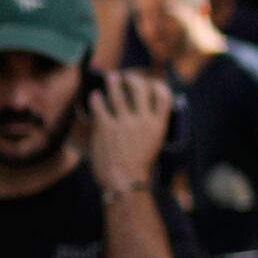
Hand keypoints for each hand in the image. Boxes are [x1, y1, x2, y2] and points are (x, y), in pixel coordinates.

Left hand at [88, 66, 174, 193]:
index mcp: (158, 125)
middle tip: (127, 77)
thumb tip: (144, 114)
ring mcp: (124, 123)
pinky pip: (100, 106)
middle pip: (141, 89)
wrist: (124, 180)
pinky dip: (96, 99)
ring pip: (119, 93)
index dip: (157, 85)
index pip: (163, 96)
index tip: (151, 82)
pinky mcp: (106, 128)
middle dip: (134, 79)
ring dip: (114, 82)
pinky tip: (94, 95)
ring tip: (111, 77)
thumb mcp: (153, 144)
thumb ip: (150, 128)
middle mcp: (143, 120)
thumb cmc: (137, 166)